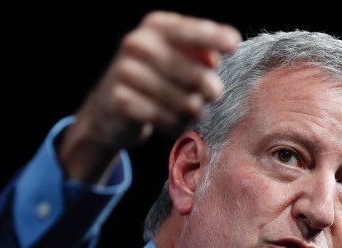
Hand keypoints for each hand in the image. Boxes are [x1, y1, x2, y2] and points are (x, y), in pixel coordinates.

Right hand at [58, 10, 241, 182]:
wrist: (108, 109)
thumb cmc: (154, 80)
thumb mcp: (174, 58)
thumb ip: (199, 54)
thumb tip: (212, 60)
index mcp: (155, 27)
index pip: (188, 31)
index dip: (213, 37)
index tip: (234, 45)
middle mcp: (137, 44)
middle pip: (195, 75)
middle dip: (210, 92)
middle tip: (211, 98)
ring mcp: (125, 71)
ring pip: (184, 103)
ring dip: (194, 114)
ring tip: (191, 114)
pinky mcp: (120, 100)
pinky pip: (166, 119)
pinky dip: (175, 126)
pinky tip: (174, 125)